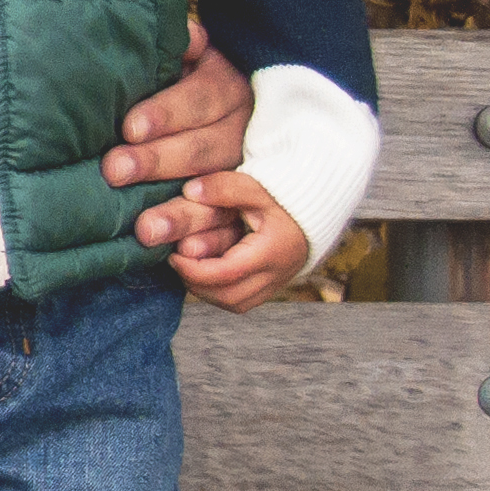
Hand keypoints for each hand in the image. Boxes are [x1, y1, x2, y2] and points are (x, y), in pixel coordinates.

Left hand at [115, 21, 253, 259]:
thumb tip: (186, 34)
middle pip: (206, 148)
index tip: (130, 127)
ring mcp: (248, 171)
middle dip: (160, 162)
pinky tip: (187, 254)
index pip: (202, 98)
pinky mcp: (247, 207)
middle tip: (115, 171)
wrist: (249, 112)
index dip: (167, 112)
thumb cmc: (192, 81)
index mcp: (229, 88)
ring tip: (145, 229)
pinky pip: (236, 229)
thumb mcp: (194, 56)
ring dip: (183, 214)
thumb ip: (186, 47)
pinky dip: (213, 243)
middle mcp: (243, 130)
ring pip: (220, 193)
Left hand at [174, 170, 310, 309]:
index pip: (225, 273)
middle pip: (229, 297)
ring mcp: (276, 283)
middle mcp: (276, 274)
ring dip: (208, 291)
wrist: (315, 208)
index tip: (174, 253)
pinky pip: (242, 301)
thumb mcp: (255, 186)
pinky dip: (220, 293)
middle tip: (178, 262)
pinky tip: (207, 273)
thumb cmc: (284, 196)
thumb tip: (190, 191)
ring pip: (235, 304)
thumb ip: (223, 187)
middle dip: (197, 283)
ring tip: (190, 267)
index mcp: (271, 252)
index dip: (193, 269)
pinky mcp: (272, 286)